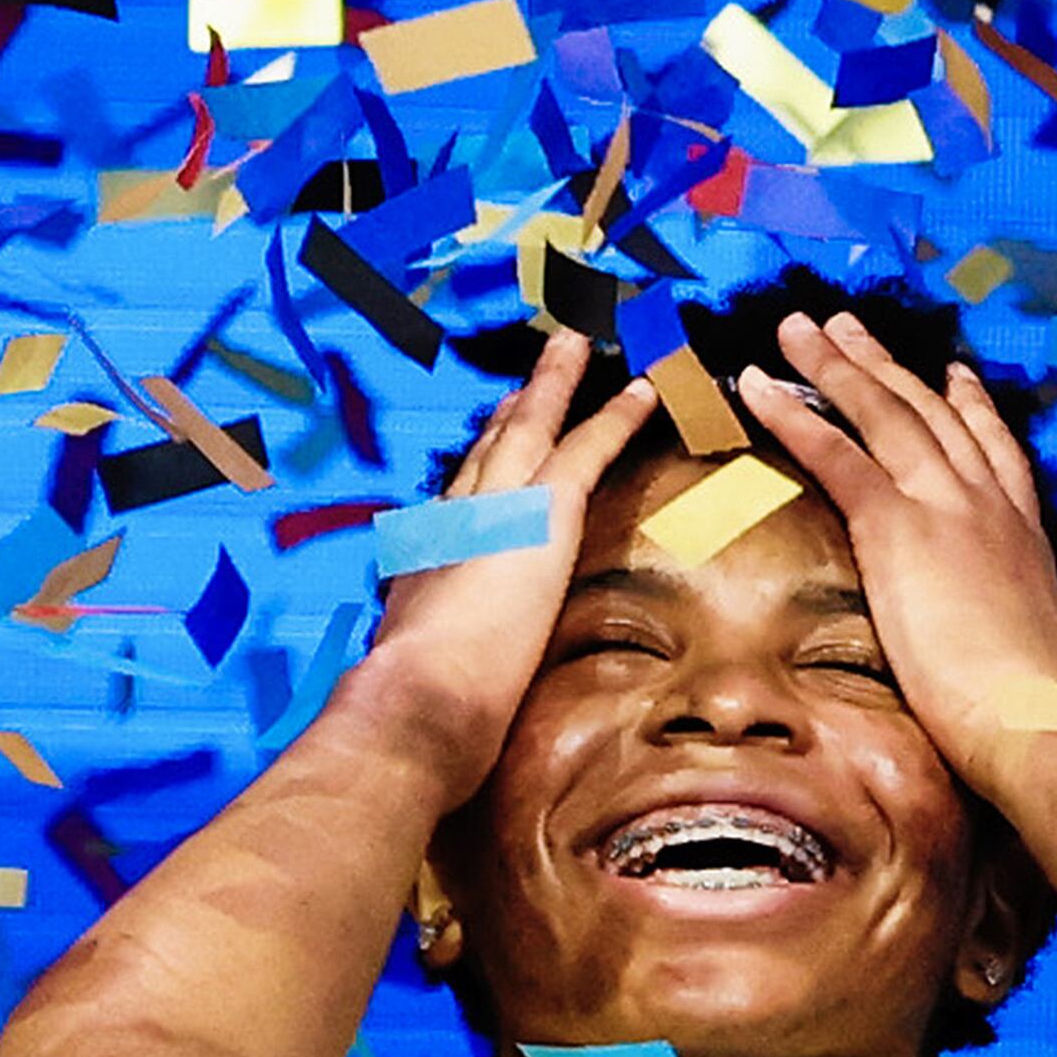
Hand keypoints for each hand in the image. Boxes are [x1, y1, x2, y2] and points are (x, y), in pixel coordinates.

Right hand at [353, 330, 658, 800]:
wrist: (415, 702)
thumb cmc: (414, 714)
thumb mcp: (413, 684)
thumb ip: (426, 674)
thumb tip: (426, 702)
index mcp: (425, 563)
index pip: (458, 501)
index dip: (479, 467)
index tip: (493, 437)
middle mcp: (452, 521)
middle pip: (487, 448)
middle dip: (516, 407)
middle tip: (539, 367)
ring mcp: (493, 509)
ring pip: (532, 428)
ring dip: (558, 384)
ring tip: (582, 341)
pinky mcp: (537, 514)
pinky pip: (585, 450)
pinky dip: (614, 415)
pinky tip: (643, 388)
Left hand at [737, 311, 1056, 804]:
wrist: (1042, 726)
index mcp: (1027, 538)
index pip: (995, 454)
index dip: (971, 410)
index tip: (954, 375)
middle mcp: (988, 505)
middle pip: (929, 414)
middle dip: (885, 366)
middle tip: (846, 327)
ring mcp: (945, 507)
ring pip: (881, 414)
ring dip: (833, 365)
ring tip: (797, 328)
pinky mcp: (898, 527)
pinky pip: (834, 454)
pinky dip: (792, 413)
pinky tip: (755, 385)